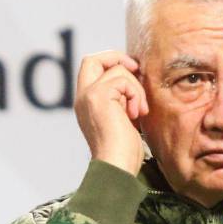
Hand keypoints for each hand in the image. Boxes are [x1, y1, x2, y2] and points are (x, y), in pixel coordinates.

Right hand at [74, 50, 149, 175]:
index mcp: (85, 103)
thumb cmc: (123, 150)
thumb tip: (135, 76)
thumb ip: (120, 98)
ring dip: (136, 88)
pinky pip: (123, 79)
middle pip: (93, 58)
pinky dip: (136, 94)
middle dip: (117, 58)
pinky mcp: (99, 96)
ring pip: (118, 70)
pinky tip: (137, 114)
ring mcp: (88, 95)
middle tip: (136, 71)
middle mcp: (82, 97)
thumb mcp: (121, 117)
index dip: (111, 62)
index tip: (131, 73)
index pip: (90, 67)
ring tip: (140, 111)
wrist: (117, 165)